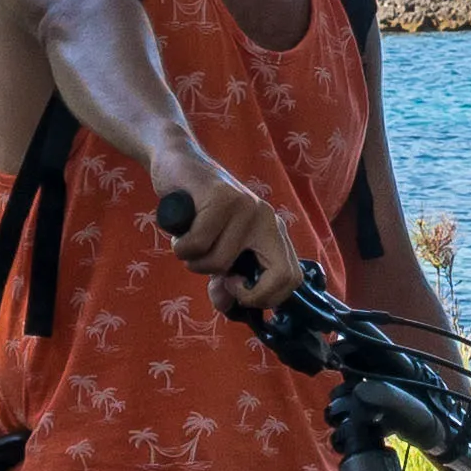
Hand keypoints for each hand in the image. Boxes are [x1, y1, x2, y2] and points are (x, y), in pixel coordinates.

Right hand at [149, 167, 309, 313]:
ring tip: (188, 242)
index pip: (292, 278)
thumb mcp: (216, 252)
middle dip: (245, 292)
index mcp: (274, 232)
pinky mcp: (221, 198)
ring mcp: (247, 207)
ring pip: (220, 262)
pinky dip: (181, 245)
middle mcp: (268, 219)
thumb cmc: (198, 212)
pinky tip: (180, 231)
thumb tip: (227, 306)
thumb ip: (224, 281)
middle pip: (280, 276)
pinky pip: (198, 244)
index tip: (236, 291)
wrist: (178, 164)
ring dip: (194, 262)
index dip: (265, 298)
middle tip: (218, 280)